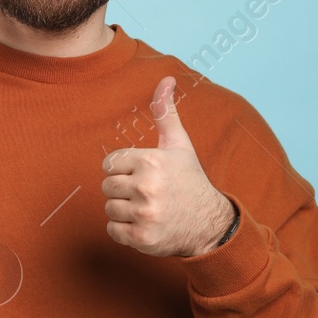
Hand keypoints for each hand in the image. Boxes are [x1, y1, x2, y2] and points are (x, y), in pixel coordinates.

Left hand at [100, 75, 234, 257]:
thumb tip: (165, 79)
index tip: (143, 175)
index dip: (124, 169)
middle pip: (107, 186)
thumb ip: (166, 113)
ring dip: (124, 210)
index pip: (110, 163)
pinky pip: (112, 230)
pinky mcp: (141, 238)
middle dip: (123, 189)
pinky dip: (124, 230)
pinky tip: (145, 224)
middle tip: (147, 193)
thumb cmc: (189, 181)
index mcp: (152, 161)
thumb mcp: (179, 145)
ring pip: (108, 208)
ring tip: (147, 208)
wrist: (210, 224)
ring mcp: (145, 214)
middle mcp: (147, 187)